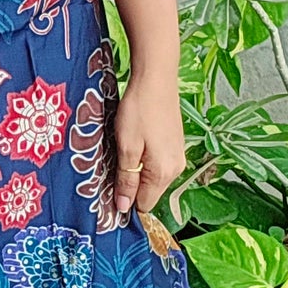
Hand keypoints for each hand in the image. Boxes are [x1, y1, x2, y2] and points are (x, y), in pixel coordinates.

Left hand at [112, 71, 187, 220]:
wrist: (156, 80)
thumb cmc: (139, 111)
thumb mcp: (126, 147)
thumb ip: (126, 179)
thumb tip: (124, 207)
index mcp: (163, 173)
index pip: (144, 205)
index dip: (125, 199)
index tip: (109, 186)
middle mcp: (176, 169)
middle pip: (149, 192)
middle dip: (130, 184)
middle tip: (114, 162)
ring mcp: (178, 157)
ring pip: (153, 178)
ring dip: (137, 170)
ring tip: (124, 148)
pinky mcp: (176, 145)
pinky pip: (158, 164)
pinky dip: (145, 159)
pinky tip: (136, 141)